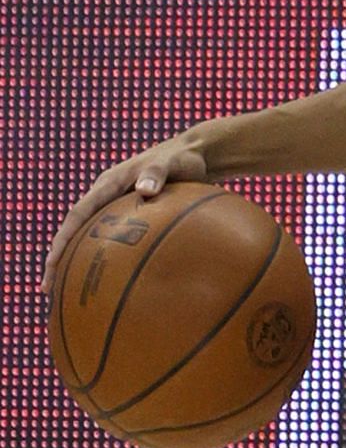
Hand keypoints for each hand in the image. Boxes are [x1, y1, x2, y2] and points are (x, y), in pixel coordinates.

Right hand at [42, 132, 210, 292]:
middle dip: (59, 259)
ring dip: (78, 261)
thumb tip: (145, 190)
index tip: (52, 263)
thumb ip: (157, 173)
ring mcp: (116, 206)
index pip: (78, 214)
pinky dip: (105, 256)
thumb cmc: (182, 159)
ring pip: (90, 236)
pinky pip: (113, 238)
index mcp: (108, 184)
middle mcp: (106, 196)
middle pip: (75, 230)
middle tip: (49, 289)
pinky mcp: (130, 214)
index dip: (63, 239)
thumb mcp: (172, 163)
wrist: (194, 155)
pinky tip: (110, 282)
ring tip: (68, 292)